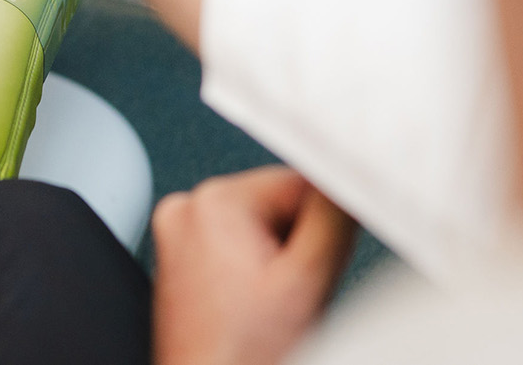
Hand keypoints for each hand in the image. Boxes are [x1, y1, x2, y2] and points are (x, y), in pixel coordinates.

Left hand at [152, 167, 354, 364]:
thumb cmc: (244, 359)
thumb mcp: (306, 283)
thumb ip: (332, 219)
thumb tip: (344, 175)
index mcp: (214, 201)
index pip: (299, 183)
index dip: (326, 226)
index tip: (326, 262)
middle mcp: (187, 208)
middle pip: (277, 206)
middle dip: (297, 248)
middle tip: (294, 298)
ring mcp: (178, 235)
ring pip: (259, 229)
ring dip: (278, 263)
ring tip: (270, 310)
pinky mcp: (179, 260)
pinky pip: (235, 249)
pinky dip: (254, 274)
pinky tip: (253, 311)